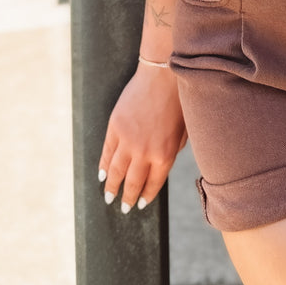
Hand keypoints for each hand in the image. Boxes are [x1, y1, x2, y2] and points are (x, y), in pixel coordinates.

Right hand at [98, 64, 186, 213]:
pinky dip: (102, 166)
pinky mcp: (115, 127)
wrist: (162, 76)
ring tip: (108, 197)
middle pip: (132, 182)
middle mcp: (144, 152)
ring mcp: (127, 140)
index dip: (146, 196)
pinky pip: (106, 153)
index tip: (141, 204)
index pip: (152, 184)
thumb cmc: (178, 101)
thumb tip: (161, 164)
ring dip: (111, 187)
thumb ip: (173, 150)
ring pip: (115, 172)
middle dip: (128, 198)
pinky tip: (101, 175)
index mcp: (164, 155)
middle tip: (124, 208)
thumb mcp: (183, 131)